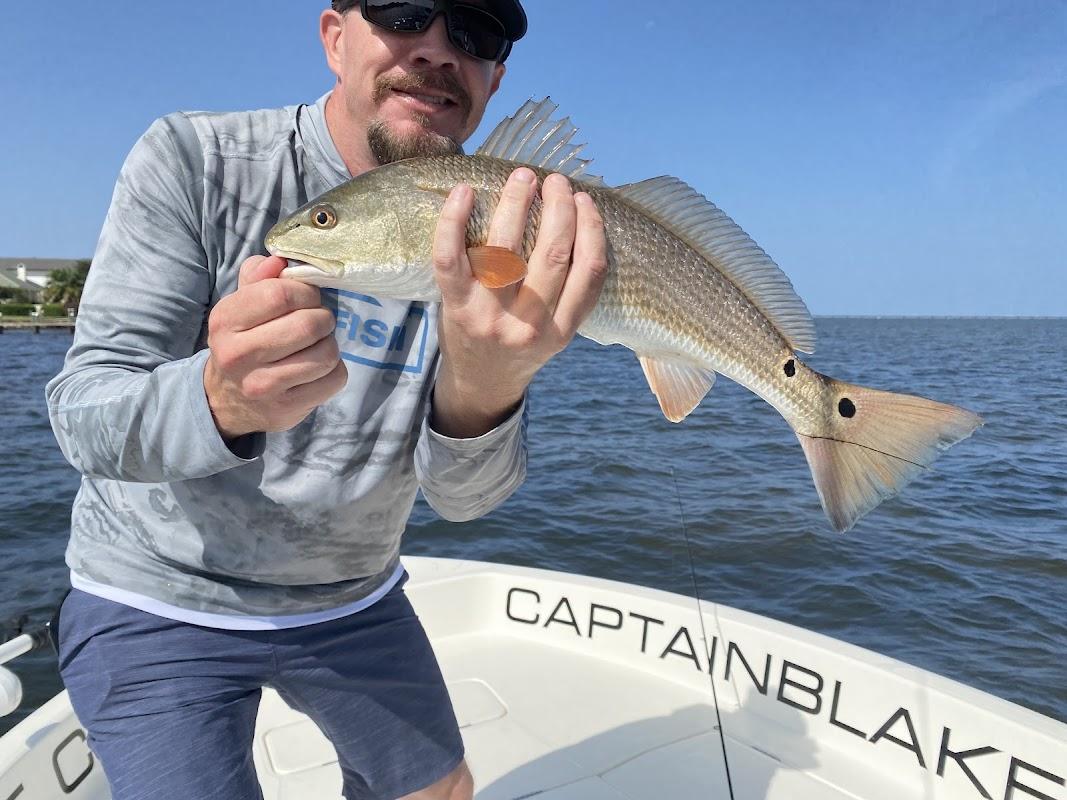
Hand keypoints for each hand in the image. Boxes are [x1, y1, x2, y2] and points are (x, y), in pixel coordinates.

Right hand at [203, 255, 347, 440]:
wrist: (226, 399)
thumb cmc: (243, 340)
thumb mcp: (241, 304)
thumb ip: (258, 276)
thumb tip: (279, 260)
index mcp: (225, 320)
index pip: (280, 294)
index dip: (305, 291)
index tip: (306, 297)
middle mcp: (238, 355)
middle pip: (308, 325)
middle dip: (322, 318)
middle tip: (317, 321)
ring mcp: (263, 386)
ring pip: (326, 354)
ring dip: (329, 344)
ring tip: (316, 345)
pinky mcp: (286, 408)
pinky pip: (334, 379)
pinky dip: (334, 369)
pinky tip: (317, 368)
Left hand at [430, 168, 607, 437]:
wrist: (479, 383)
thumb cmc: (520, 343)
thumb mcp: (557, 329)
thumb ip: (569, 289)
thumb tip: (577, 217)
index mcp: (563, 330)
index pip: (588, 271)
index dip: (591, 228)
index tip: (585, 200)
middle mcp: (529, 325)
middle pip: (552, 254)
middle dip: (558, 207)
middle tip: (556, 181)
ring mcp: (490, 317)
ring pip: (506, 250)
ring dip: (517, 203)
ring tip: (524, 177)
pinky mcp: (456, 307)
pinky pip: (451, 259)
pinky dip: (453, 222)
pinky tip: (464, 192)